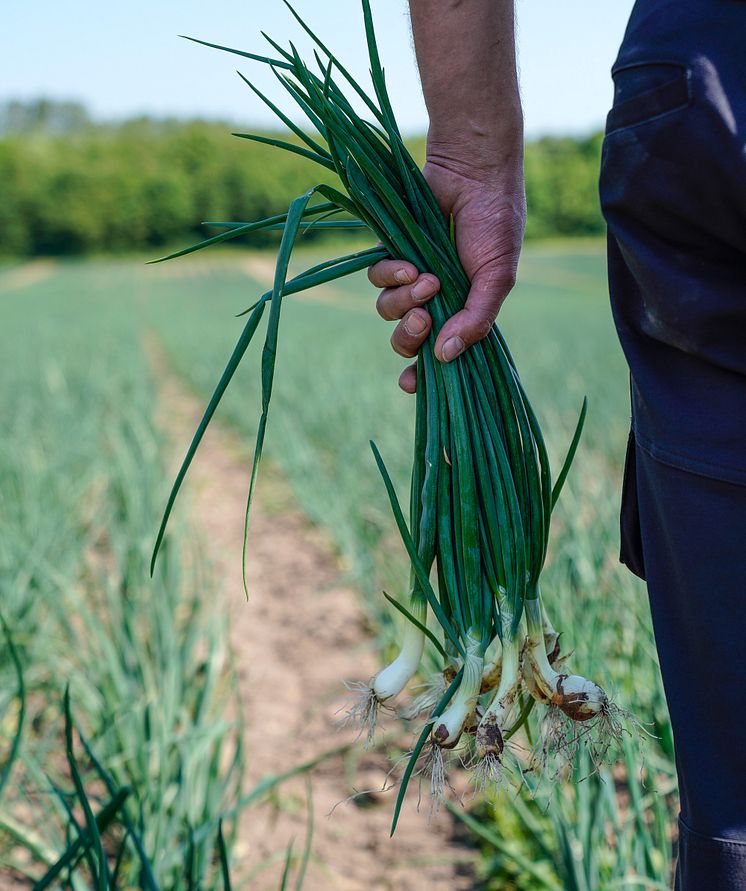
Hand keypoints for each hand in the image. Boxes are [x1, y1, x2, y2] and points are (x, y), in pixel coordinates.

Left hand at [368, 154, 524, 392]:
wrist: (475, 171)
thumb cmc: (495, 223)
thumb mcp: (497, 278)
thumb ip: (475, 321)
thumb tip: (446, 358)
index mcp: (461, 312)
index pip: (436, 354)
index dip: (421, 374)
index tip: (411, 384)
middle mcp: (434, 299)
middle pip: (405, 339)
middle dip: (409, 338)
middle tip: (424, 319)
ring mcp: (411, 277)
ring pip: (388, 310)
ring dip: (404, 302)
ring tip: (426, 279)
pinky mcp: (391, 253)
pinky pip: (377, 278)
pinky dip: (390, 275)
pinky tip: (410, 263)